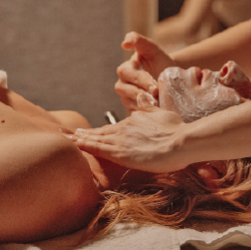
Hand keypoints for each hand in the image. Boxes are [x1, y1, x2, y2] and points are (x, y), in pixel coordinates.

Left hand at [72, 98, 187, 171]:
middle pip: (101, 132)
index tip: (91, 130)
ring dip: (82, 139)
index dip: (101, 130)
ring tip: (70, 139)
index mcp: (135, 120)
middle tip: (72, 134)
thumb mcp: (162, 114)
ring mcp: (121, 140)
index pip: (114, 127)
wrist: (181, 141)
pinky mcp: (120, 153)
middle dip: (86, 133)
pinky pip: (98, 148)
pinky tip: (76, 145)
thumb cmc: (176, 129)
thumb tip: (143, 96)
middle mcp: (125, 128)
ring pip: (96, 139)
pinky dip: (85, 146)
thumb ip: (149, 107)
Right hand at [115, 32, 175, 110]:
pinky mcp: (132, 108)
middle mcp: (122, 83)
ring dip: (144, 103)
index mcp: (125, 69)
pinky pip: (135, 111)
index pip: (128, 73)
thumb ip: (138, 41)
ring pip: (130, 102)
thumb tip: (124, 43)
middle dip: (143, 92)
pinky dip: (146, 111)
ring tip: (158, 103)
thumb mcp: (151, 49)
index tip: (154, 85)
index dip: (141, 79)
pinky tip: (156, 110)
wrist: (170, 77)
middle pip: (127, 90)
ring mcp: (126, 97)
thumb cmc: (160, 61)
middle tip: (157, 94)